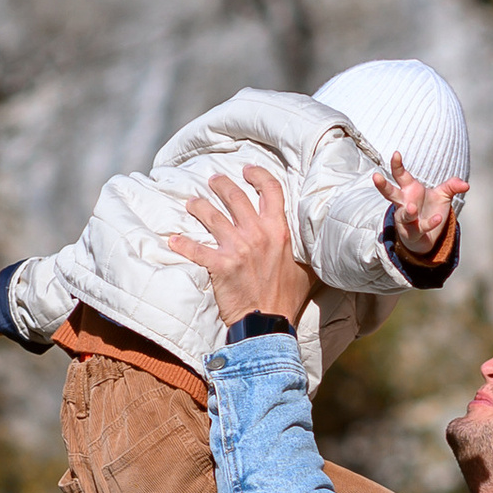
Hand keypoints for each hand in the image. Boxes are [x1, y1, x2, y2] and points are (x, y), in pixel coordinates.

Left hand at [166, 164, 314, 327]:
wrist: (269, 323)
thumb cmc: (288, 298)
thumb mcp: (307, 270)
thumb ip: (308, 253)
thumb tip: (319, 246)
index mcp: (279, 231)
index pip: (271, 191)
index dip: (258, 175)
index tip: (248, 169)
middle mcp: (258, 234)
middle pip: (235, 197)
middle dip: (221, 184)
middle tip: (213, 180)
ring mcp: (237, 248)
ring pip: (211, 215)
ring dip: (198, 206)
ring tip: (192, 203)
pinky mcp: (220, 265)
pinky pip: (196, 249)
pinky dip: (182, 244)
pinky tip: (173, 240)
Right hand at [375, 148, 468, 261]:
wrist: (429, 236)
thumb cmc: (430, 210)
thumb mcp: (443, 196)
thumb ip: (452, 186)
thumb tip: (466, 184)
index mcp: (409, 189)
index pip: (400, 175)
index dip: (397, 165)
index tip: (396, 154)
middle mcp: (403, 203)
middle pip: (390, 193)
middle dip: (382, 185)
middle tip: (375, 176)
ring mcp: (406, 218)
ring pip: (403, 215)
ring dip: (407, 211)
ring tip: (411, 208)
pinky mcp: (414, 232)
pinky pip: (420, 227)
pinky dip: (429, 222)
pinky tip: (437, 218)